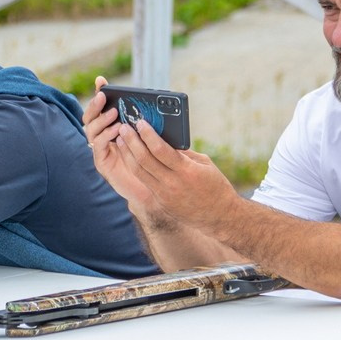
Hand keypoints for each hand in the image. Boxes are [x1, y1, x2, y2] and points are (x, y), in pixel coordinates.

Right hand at [83, 80, 157, 213]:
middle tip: (103, 95)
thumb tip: (160, 104)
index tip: (101, 80)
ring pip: (91, 130)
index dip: (100, 92)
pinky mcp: (102, 163)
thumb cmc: (155, 160)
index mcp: (113, 127)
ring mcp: (100, 149)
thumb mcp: (154, 136)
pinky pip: (98, 147)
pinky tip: (117, 131)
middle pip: (90, 117)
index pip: (103, 107)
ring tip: (114, 114)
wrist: (154, 188)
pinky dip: (105, 137)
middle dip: (95, 105)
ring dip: (101, 120)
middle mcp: (103, 136)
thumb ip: (150, 122)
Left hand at [87, 80, 233, 227]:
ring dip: (127, 154)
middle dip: (131, 141)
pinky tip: (130, 158)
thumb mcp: (204, 164)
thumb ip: (184, 153)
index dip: (147, 134)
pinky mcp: (161, 203)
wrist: (220, 217)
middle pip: (144, 160)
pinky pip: (144, 182)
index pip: (160, 149)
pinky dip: (135, 168)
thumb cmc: (215, 186)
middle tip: (123, 128)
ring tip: (121, 140)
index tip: (140, 122)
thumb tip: (165, 139)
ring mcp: (165, 195)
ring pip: (138, 172)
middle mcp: (172, 184)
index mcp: (186, 171)